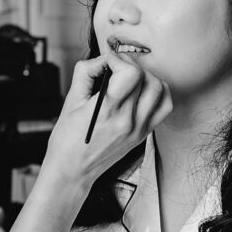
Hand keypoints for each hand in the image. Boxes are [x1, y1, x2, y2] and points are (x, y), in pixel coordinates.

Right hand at [41, 53, 171, 191]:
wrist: (72, 171)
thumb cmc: (67, 141)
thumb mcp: (70, 101)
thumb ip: (85, 73)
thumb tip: (101, 60)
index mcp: (107, 112)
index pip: (130, 73)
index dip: (118, 59)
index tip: (107, 61)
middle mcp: (128, 121)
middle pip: (146, 78)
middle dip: (129, 64)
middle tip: (115, 66)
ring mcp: (139, 129)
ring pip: (160, 90)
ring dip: (146, 77)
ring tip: (129, 78)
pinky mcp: (143, 134)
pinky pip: (164, 107)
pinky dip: (157, 93)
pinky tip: (142, 91)